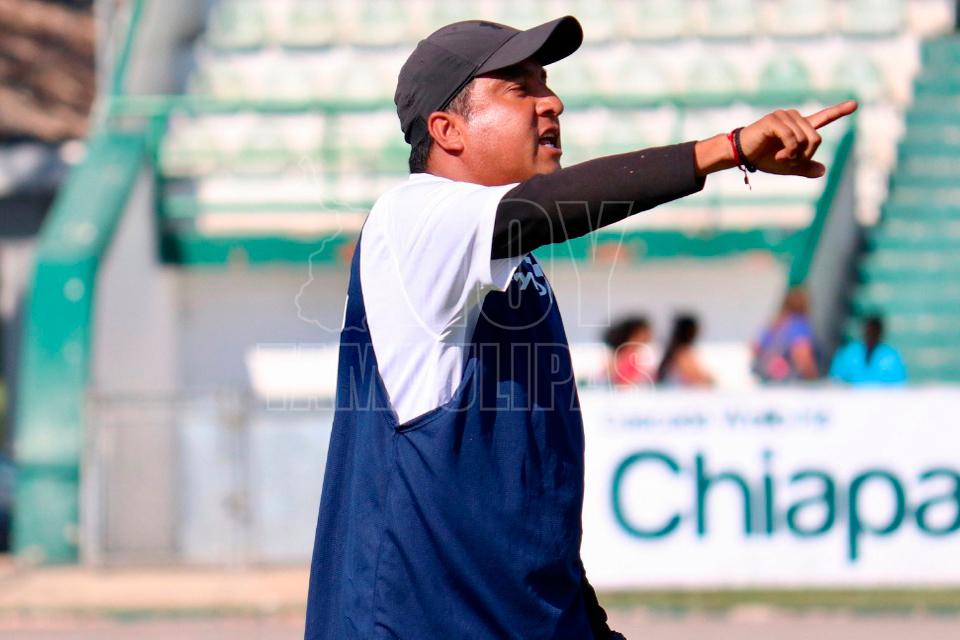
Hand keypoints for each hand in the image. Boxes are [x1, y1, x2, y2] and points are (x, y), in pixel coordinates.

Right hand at [737, 100, 857, 177]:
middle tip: (789, 161)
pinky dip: (788, 152)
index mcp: (800, 127)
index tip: (855, 104)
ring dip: (794, 155)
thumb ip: (805, 167)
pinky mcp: (774, 120)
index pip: (824, 117)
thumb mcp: (788, 166)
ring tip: (781, 158)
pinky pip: (792, 138)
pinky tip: (778, 156)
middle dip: (805, 155)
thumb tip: (823, 170)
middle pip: (816, 138)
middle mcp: (794, 117)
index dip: (839, 111)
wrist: (742, 155)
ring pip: (805, 139)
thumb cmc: (763, 158)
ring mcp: (784, 116)